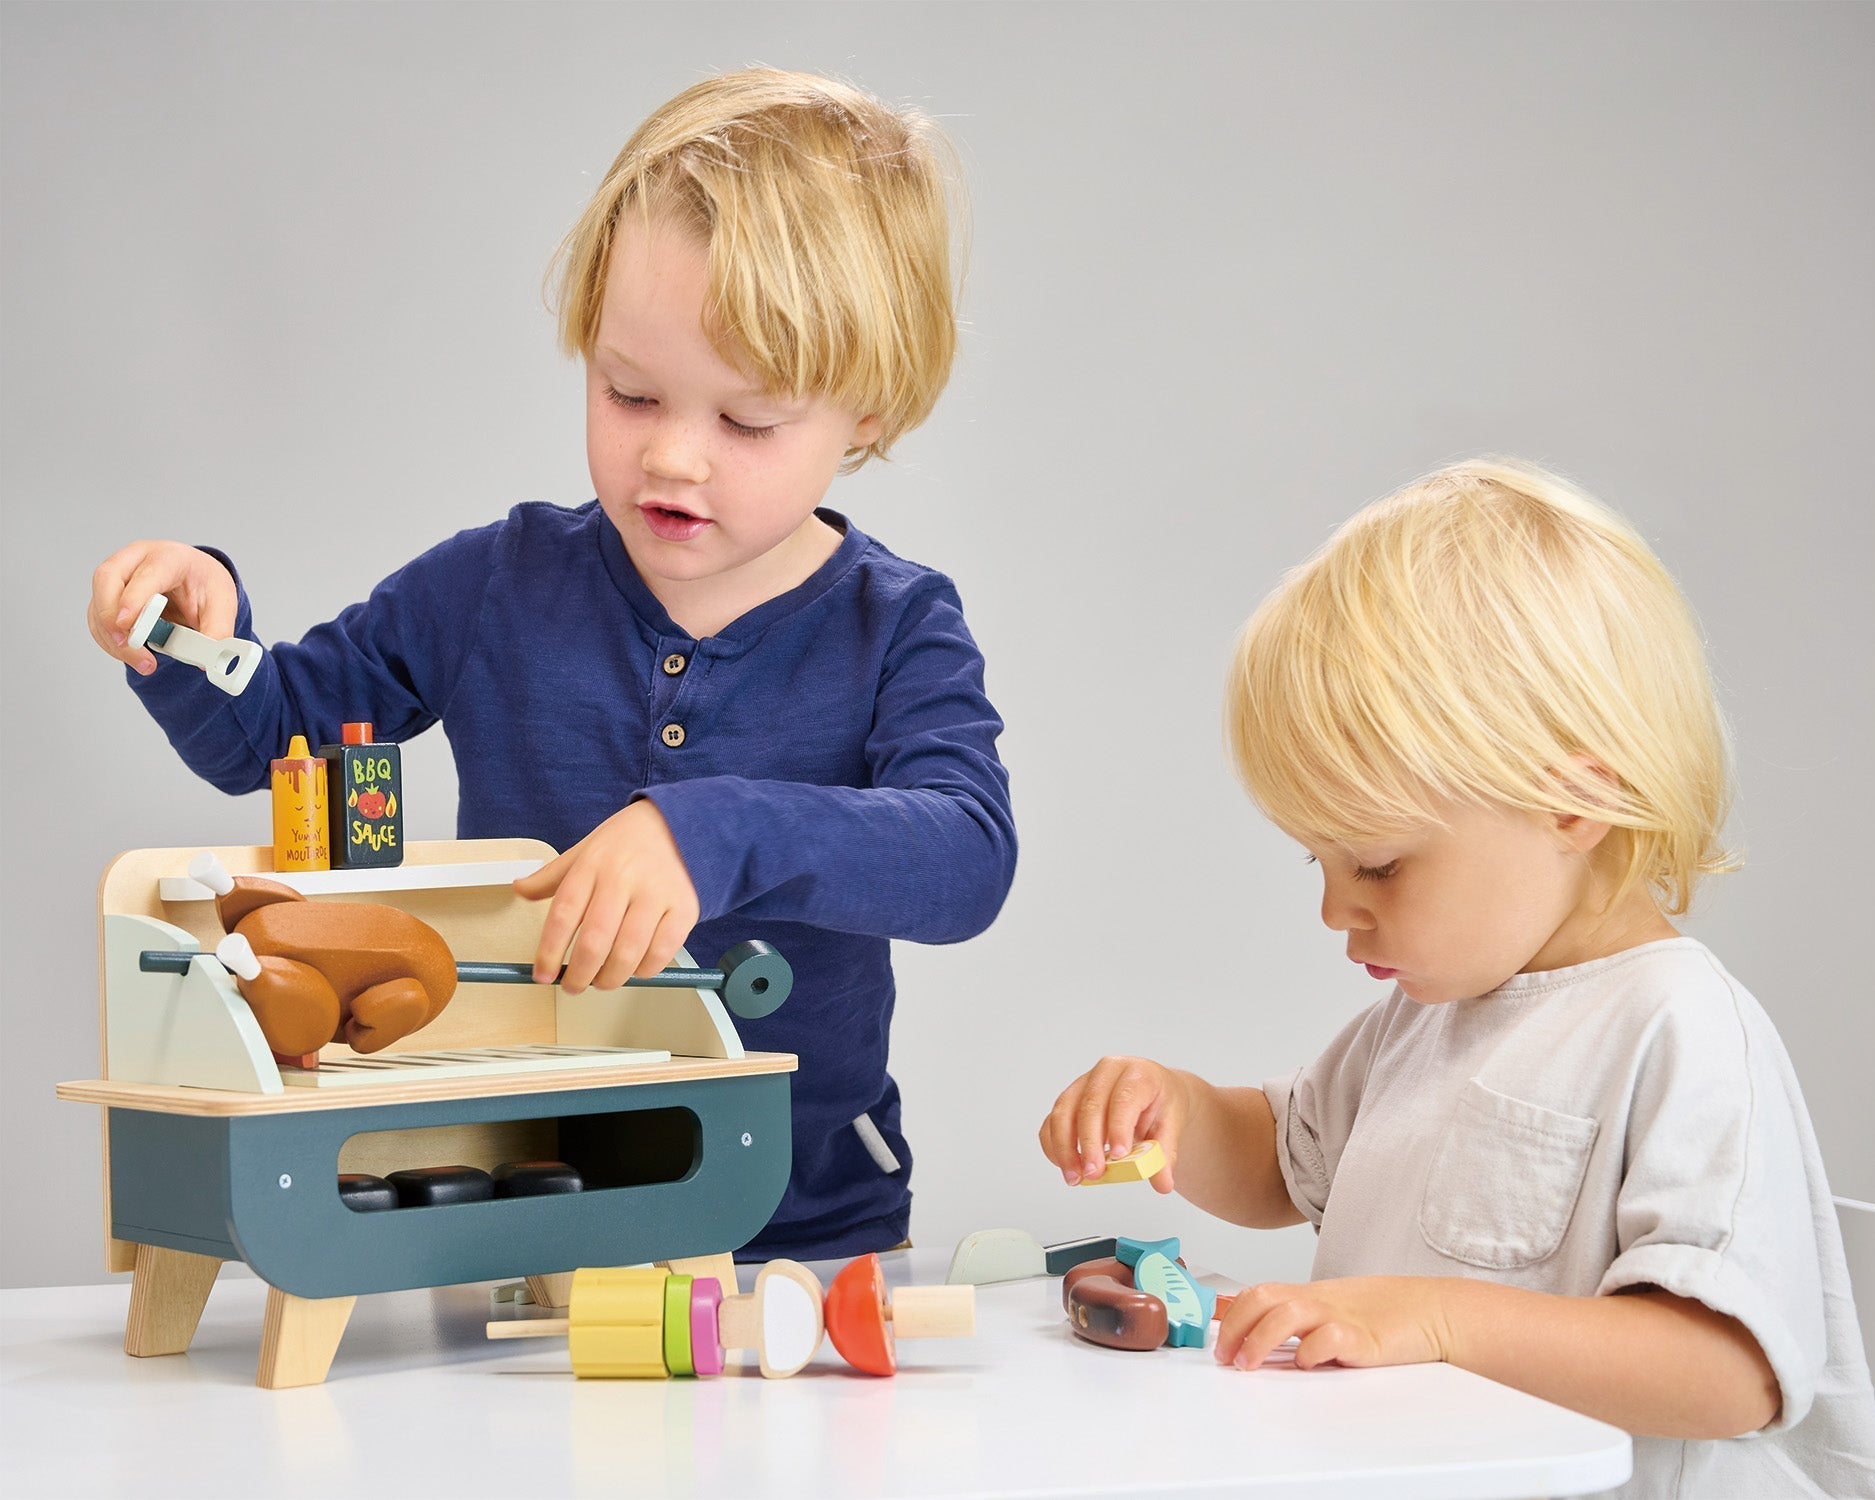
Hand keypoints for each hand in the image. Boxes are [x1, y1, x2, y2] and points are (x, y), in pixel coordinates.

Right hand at [88, 541, 236, 675]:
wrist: (196, 579)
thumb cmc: (204, 585)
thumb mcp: (223, 605)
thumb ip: (217, 631)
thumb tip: (205, 659)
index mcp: (170, 557)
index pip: (147, 573)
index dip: (134, 598)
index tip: (128, 624)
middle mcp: (137, 559)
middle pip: (107, 579)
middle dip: (111, 616)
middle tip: (127, 644)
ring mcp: (118, 576)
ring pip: (97, 603)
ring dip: (113, 637)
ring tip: (144, 662)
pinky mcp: (107, 596)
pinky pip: (97, 620)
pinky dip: (111, 642)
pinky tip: (134, 655)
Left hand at [513, 800, 699, 994]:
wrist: (680, 826)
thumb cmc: (628, 843)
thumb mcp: (585, 851)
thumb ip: (551, 876)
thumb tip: (519, 888)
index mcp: (592, 865)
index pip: (563, 915)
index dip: (549, 952)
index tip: (543, 974)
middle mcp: (623, 878)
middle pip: (595, 941)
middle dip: (580, 975)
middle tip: (573, 986)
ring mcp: (656, 894)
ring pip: (628, 952)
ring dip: (610, 978)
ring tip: (603, 981)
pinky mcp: (684, 908)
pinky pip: (661, 952)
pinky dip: (644, 970)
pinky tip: (635, 969)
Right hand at [1038, 1055, 1187, 1189]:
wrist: (1152, 1093)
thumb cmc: (1160, 1105)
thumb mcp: (1172, 1126)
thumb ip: (1165, 1155)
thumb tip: (1162, 1183)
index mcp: (1137, 1074)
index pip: (1124, 1098)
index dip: (1119, 1126)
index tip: (1118, 1155)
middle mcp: (1106, 1072)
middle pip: (1090, 1106)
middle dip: (1089, 1143)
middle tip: (1094, 1173)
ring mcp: (1082, 1084)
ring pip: (1064, 1112)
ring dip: (1065, 1148)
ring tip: (1075, 1177)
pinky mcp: (1067, 1100)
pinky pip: (1052, 1122)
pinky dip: (1054, 1146)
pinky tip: (1066, 1167)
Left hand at [1215, 1275, 1449, 1371]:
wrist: (1431, 1311)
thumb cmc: (1381, 1314)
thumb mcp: (1331, 1310)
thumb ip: (1297, 1319)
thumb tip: (1256, 1334)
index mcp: (1309, 1295)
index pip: (1258, 1294)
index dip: (1230, 1316)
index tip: (1216, 1343)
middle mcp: (1319, 1301)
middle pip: (1263, 1298)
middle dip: (1234, 1327)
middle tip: (1225, 1357)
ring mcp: (1340, 1317)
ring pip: (1287, 1312)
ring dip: (1259, 1338)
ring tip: (1247, 1364)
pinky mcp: (1363, 1338)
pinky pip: (1329, 1337)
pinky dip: (1310, 1349)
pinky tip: (1304, 1362)